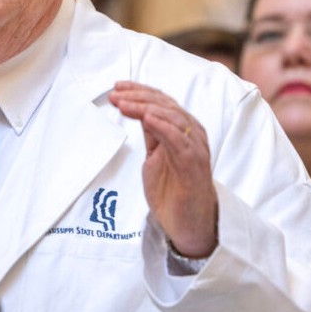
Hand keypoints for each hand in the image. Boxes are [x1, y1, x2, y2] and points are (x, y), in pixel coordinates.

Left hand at [108, 81, 217, 257]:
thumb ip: (151, 136)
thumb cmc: (174, 191)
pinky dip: (163, 126)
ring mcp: (195, 148)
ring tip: (124, 103)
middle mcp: (192, 134)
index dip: (139, 91)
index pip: (162, 102)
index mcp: (182, 130)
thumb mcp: (155, 158)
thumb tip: (138, 113)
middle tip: (115, 94)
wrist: (190, 223)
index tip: (117, 87)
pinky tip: (147, 118)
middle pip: (165, 105)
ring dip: (145, 108)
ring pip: (172, 117)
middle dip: (138, 96)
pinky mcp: (194, 164)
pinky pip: (179, 140)